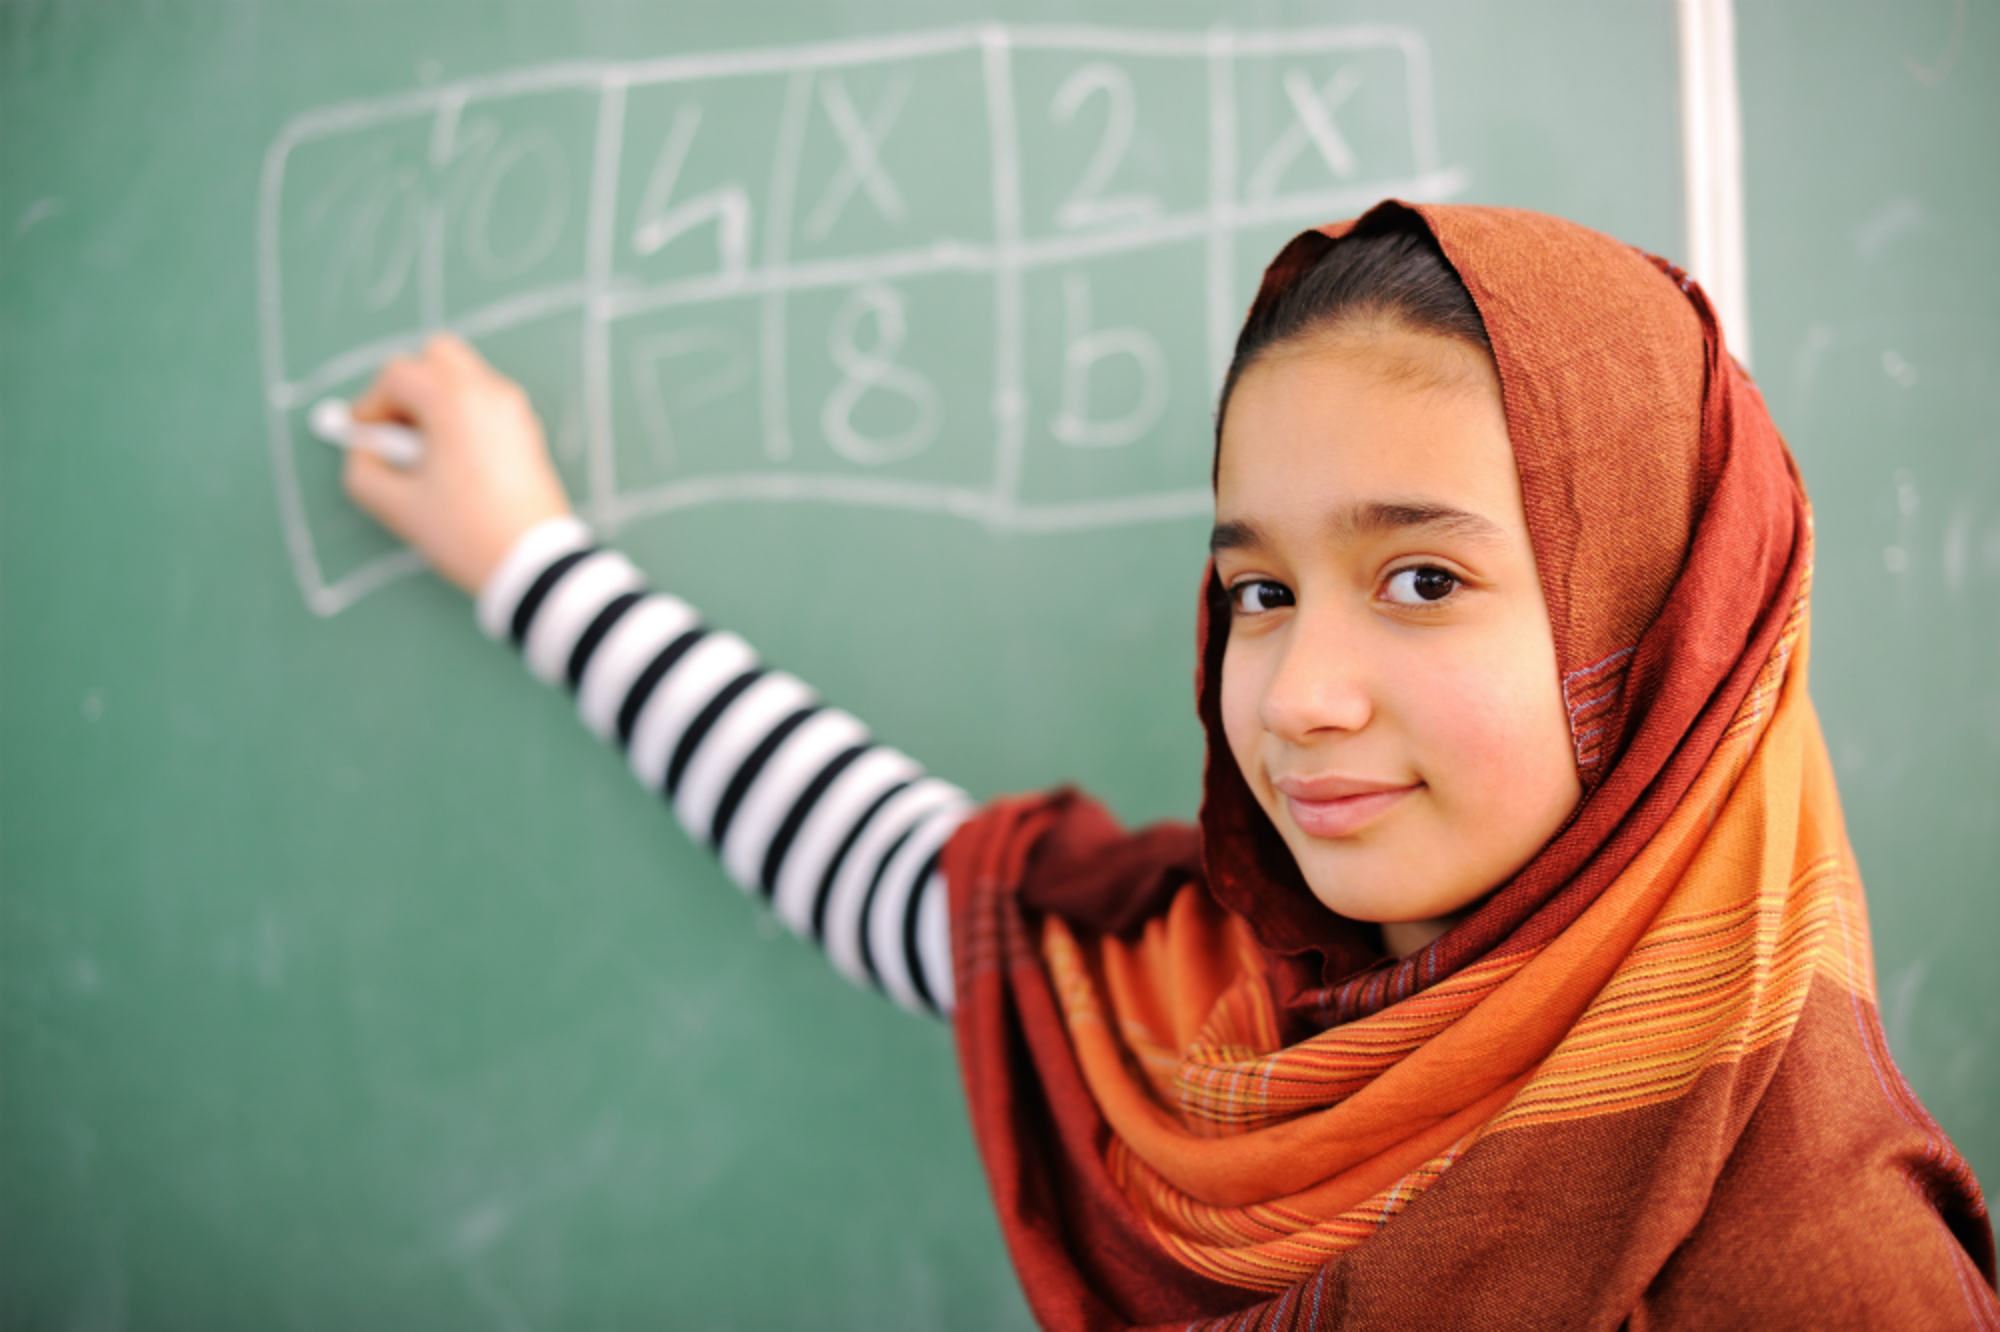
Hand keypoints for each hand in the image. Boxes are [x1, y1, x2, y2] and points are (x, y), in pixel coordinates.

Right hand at [343, 335, 572, 594]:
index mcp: (454, 402)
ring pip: (463, 377)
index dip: (370, 404)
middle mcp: (489, 393)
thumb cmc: (469, 534)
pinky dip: (461, 415)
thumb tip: (362, 452)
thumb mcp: (399, 507)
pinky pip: (485, 402)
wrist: (535, 562)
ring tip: (425, 453)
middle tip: (395, 433)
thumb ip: (363, 470)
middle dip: (406, 388)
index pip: (398, 374)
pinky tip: (454, 462)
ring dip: (435, 401)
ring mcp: (513, 410)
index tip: (363, 437)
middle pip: (436, 357)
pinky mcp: (526, 431)